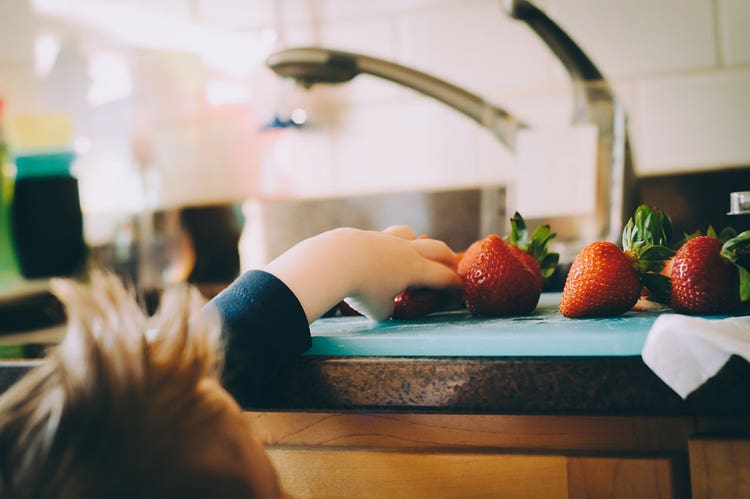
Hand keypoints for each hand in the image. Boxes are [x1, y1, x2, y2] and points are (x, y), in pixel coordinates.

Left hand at [264, 226, 460, 321]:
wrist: (335, 261)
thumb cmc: (361, 290)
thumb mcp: (379, 311)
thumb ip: (388, 309)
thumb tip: (386, 306)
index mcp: (416, 270)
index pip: (444, 277)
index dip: (455, 285)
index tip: (459, 292)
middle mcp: (406, 251)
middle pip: (437, 248)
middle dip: (447, 258)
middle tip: (451, 266)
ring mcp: (386, 239)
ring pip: (410, 234)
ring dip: (417, 242)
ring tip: (414, 252)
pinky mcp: (367, 236)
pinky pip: (384, 237)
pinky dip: (388, 246)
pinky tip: (377, 255)